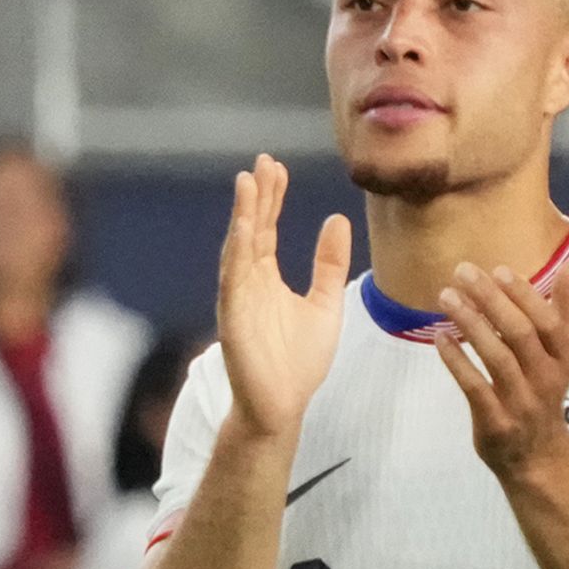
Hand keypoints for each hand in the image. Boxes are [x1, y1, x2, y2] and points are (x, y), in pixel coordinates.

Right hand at [216, 155, 353, 440]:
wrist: (284, 406)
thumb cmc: (299, 362)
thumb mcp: (324, 303)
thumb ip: (328, 265)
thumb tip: (335, 219)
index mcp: (266, 279)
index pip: (267, 229)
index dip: (272, 198)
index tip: (277, 167)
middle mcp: (248, 282)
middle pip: (251, 229)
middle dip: (257, 196)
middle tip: (263, 162)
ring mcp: (238, 298)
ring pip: (238, 247)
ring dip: (243, 215)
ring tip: (249, 182)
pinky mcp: (233, 318)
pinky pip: (234, 278)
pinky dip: (237, 251)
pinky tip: (244, 227)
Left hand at [432, 260, 568, 479]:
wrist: (538, 456)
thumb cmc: (544, 390)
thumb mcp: (562, 353)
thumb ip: (565, 310)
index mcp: (564, 359)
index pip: (548, 322)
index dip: (526, 296)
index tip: (499, 269)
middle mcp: (546, 379)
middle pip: (520, 334)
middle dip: (491, 300)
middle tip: (462, 271)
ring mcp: (521, 402)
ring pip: (497, 357)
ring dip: (470, 324)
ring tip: (447, 297)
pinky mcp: (496, 422)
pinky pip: (475, 387)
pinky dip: (457, 361)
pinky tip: (440, 337)